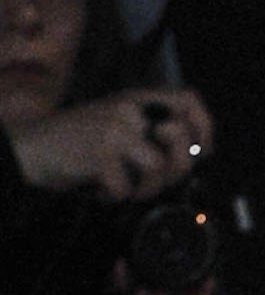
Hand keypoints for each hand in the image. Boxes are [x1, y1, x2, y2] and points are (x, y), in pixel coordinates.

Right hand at [11, 86, 214, 203]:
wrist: (31, 148)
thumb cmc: (78, 142)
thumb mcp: (118, 125)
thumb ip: (152, 133)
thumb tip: (196, 154)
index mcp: (136, 99)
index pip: (188, 99)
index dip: (204, 127)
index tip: (201, 151)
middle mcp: (129, 108)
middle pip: (182, 141)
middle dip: (175, 171)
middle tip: (151, 181)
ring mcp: (114, 128)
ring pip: (159, 167)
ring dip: (144, 189)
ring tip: (123, 187)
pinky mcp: (100, 152)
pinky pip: (127, 187)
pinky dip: (113, 196)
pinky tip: (98, 188)